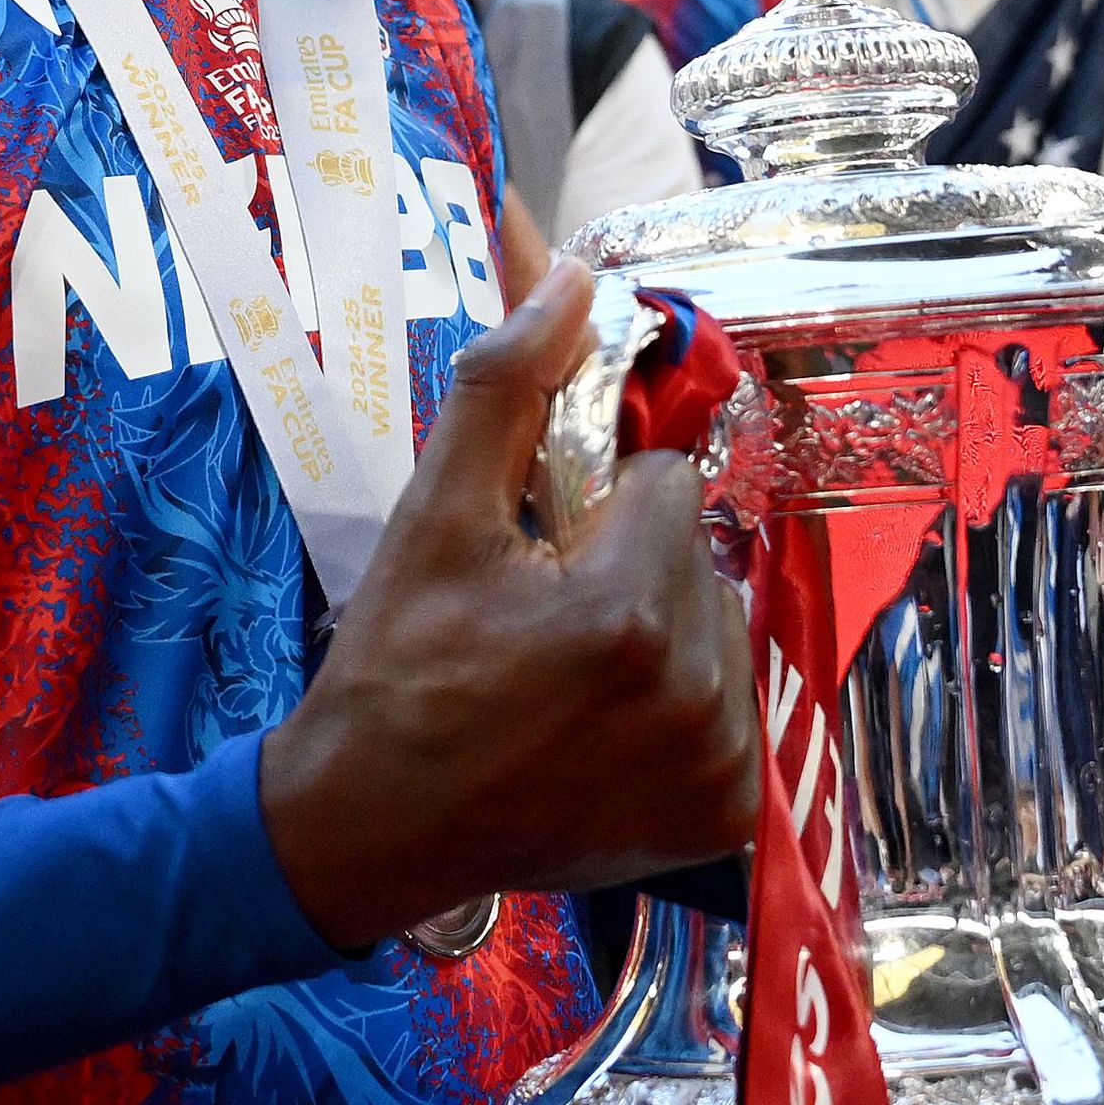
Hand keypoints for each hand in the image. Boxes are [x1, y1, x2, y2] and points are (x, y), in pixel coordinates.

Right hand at [257, 260, 758, 949]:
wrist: (373, 826)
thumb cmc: (394, 667)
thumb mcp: (433, 517)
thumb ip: (508, 390)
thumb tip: (574, 278)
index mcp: (626, 610)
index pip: (665, 482)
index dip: (594, 506)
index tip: (534, 554)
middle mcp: (694, 690)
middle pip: (697, 555)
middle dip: (630, 566)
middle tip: (542, 619)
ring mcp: (718, 764)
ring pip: (719, 625)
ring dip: (661, 633)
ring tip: (572, 677)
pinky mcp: (725, 815)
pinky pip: (730, 710)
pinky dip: (679, 711)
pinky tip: (605, 731)